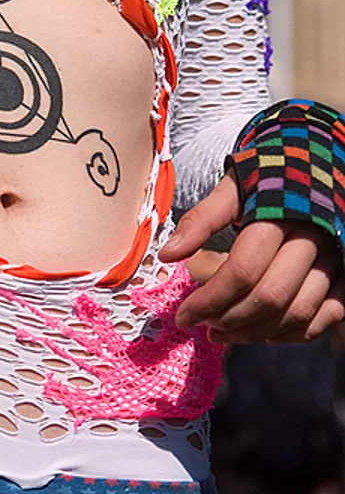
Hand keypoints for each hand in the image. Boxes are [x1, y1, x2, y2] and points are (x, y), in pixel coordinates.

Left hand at [159, 171, 344, 343]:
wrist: (317, 160)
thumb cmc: (268, 175)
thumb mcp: (232, 187)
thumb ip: (200, 219)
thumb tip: (166, 255)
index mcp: (280, 213)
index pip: (242, 270)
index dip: (209, 300)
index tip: (184, 317)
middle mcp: (313, 237)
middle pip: (271, 296)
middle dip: (231, 320)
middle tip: (205, 327)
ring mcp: (334, 257)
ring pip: (299, 312)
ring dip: (258, 332)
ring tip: (225, 333)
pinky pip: (328, 315)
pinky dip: (296, 332)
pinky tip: (265, 333)